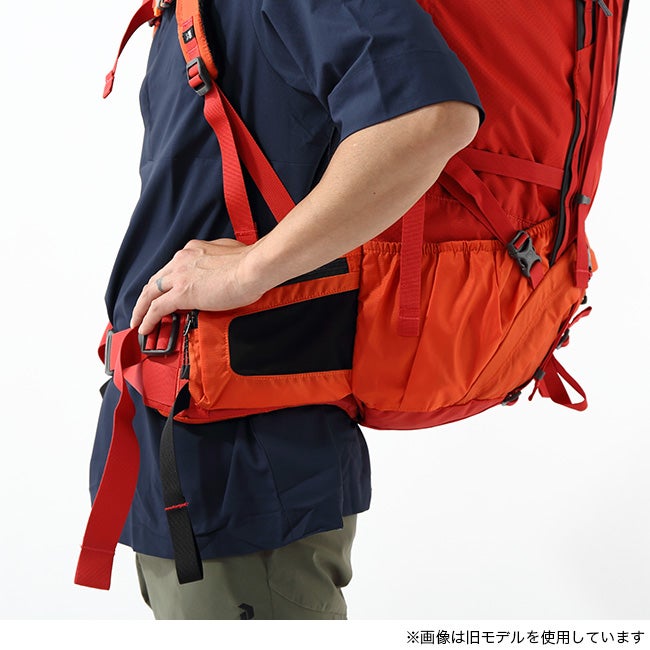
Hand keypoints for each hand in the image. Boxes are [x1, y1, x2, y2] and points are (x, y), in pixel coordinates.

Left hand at [130, 238, 263, 334]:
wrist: (252, 268)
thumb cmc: (250, 263)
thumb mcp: (229, 253)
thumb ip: (219, 261)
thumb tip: (222, 270)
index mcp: (193, 251)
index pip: (173, 268)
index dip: (166, 282)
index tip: (166, 291)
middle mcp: (182, 261)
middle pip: (156, 280)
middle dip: (147, 295)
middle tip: (143, 307)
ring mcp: (180, 277)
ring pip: (150, 293)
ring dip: (141, 308)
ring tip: (138, 320)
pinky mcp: (182, 294)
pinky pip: (157, 308)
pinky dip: (148, 319)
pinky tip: (145, 327)